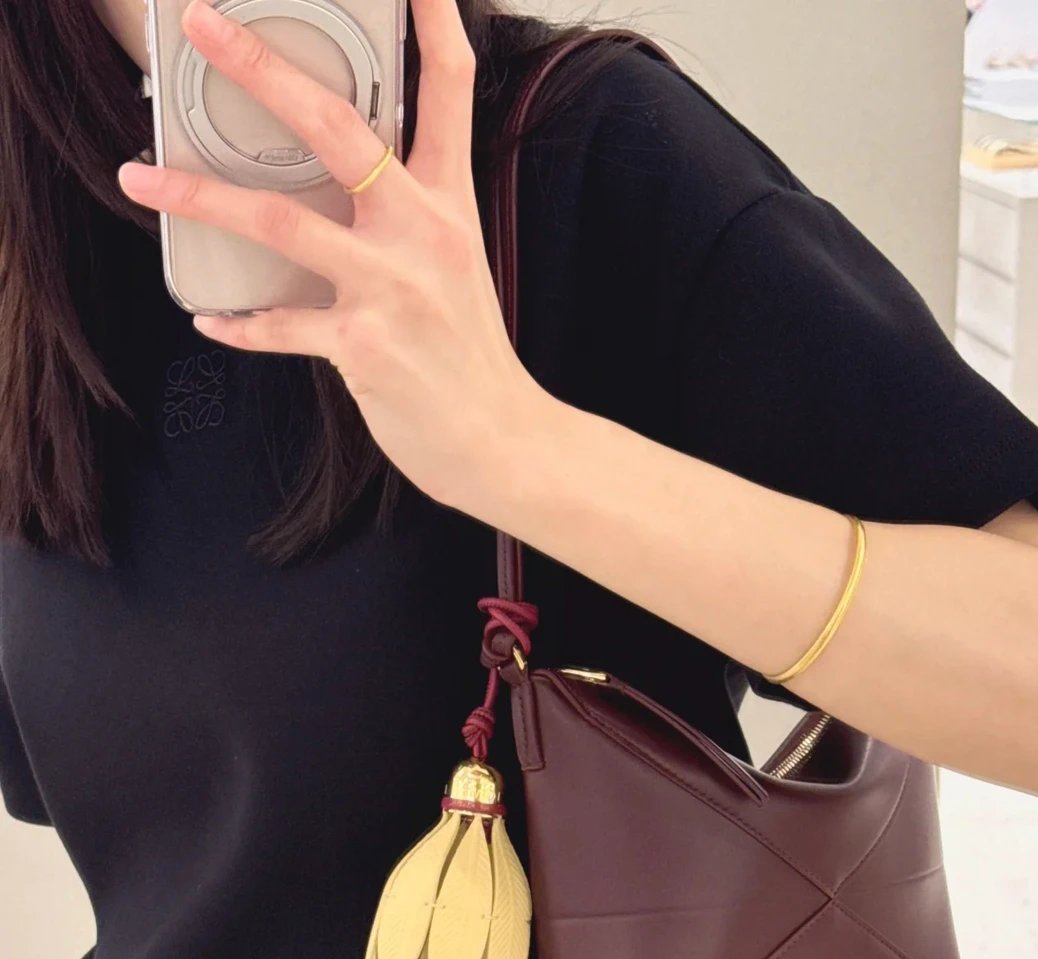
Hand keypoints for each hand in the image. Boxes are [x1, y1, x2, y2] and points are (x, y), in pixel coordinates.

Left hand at [117, 0, 549, 516]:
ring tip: (139, 177)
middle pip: (334, 127)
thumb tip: (340, 178)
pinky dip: (238, 324)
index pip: (449, 89)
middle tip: (203, 25)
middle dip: (262, 68)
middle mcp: (421, 232)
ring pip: (279, 221)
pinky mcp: (362, 346)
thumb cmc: (469, 354)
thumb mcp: (454, 263)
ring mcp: (390, 288)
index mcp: (449, 201)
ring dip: (198, 195)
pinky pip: (278, 326)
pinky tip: (209, 318)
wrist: (500, 440)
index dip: (434, 20)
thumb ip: (407, 212)